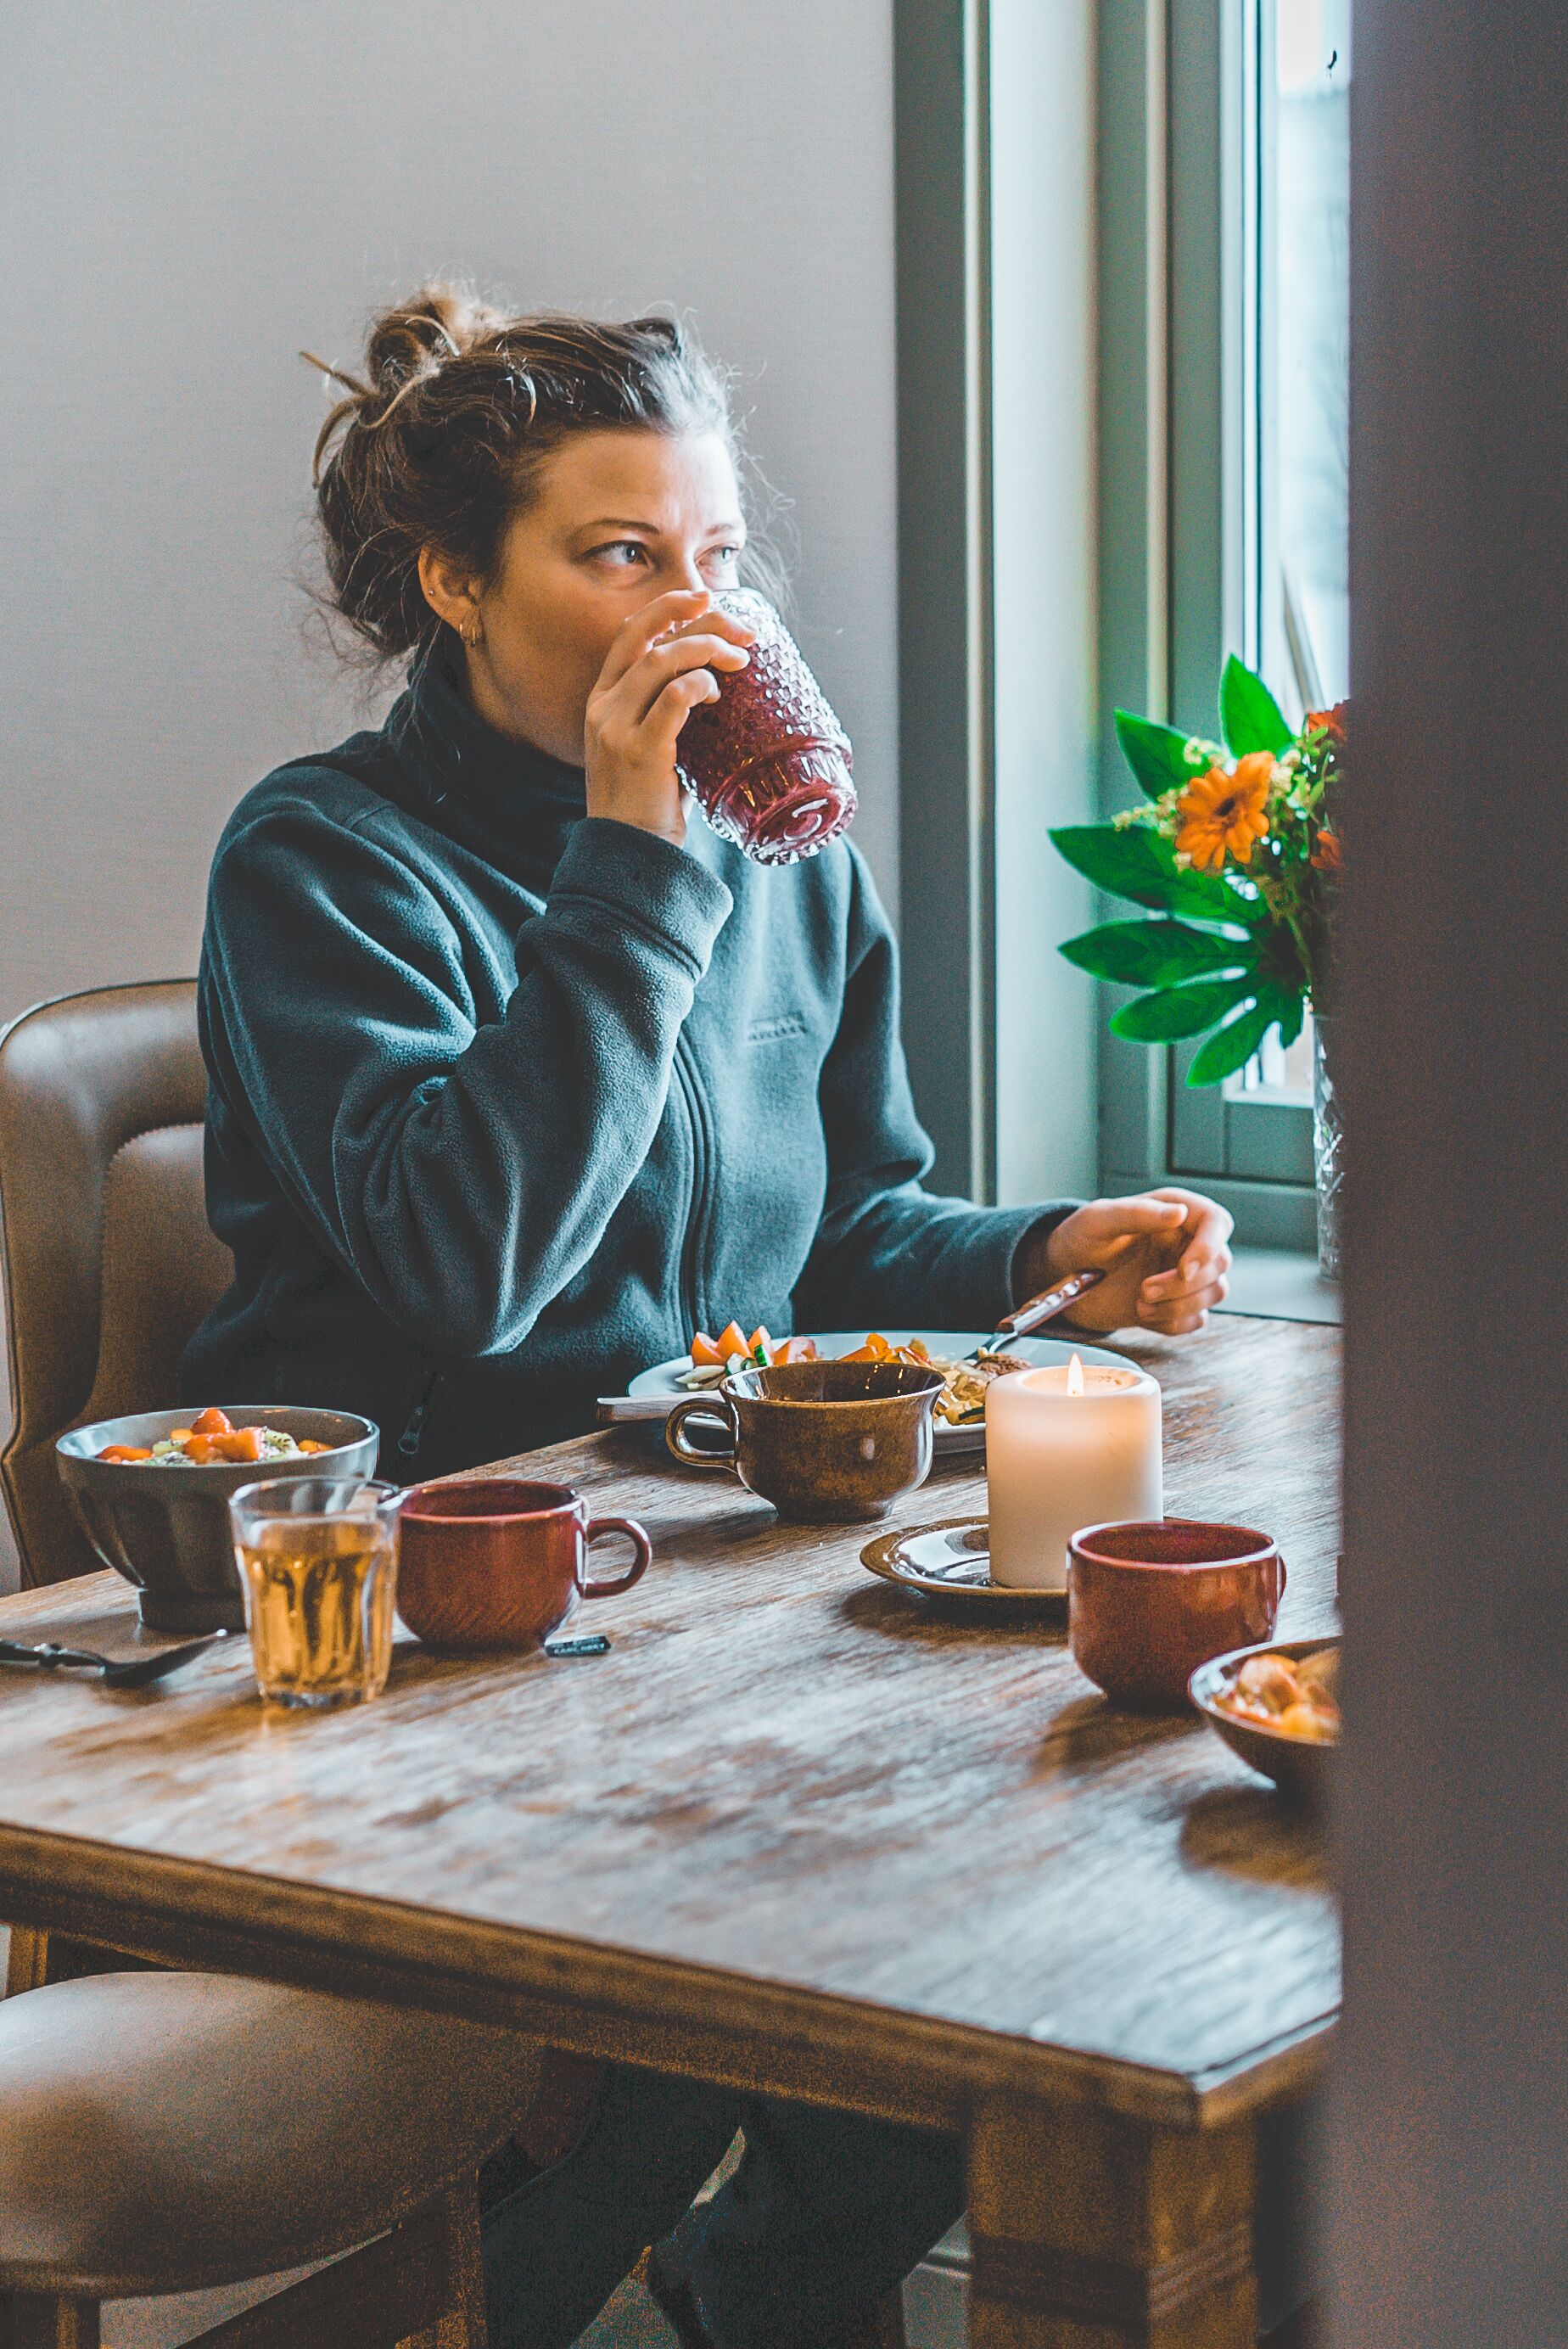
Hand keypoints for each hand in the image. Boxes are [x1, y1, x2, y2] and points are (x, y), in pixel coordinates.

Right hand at [584, 589, 754, 846]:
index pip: (630, 635)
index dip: (667, 608)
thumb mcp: (653, 749)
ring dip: (708, 650)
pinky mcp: (640, 750)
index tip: (705, 598)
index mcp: (602, 701)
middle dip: (696, 618)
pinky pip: (675, 698)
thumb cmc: (649, 806)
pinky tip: (718, 693)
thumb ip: (671, 714)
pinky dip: (701, 685)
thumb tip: (719, 686)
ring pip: (663, 661)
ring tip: (740, 662)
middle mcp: (603, 706)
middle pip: (646, 636)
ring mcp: (616, 727)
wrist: (630, 855)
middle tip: (741, 629)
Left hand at [1016, 1188, 1233, 1337]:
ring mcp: (1184, 1275)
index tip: (1184, 1268)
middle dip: (1185, 1284)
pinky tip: (1143, 1314)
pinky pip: (1195, 1320)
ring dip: (1179, 1305)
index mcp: (1173, 1211)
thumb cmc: (1079, 1239)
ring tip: (1140, 1301)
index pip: (1216, 1221)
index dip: (1210, 1246)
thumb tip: (1179, 1212)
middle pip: (1220, 1263)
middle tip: (1144, 1289)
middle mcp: (1186, 1242)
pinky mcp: (1177, 1304)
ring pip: (1214, 1293)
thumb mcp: (1098, 1220)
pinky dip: (1172, 1322)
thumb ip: (1137, 1214)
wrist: (1062, 1277)